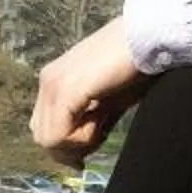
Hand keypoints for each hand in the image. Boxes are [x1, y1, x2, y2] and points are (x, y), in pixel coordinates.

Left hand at [31, 17, 147, 165]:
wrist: (150, 37)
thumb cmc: (135, 67)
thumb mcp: (107, 102)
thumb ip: (90, 122)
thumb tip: (78, 155)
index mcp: (54, 81)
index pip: (44, 128)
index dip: (68, 145)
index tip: (96, 141)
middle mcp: (47, 81)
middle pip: (42, 137)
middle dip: (71, 147)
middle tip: (100, 134)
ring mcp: (52, 84)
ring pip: (47, 139)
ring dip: (78, 142)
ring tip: (103, 122)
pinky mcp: (65, 89)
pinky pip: (59, 134)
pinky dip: (82, 138)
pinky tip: (101, 120)